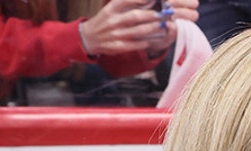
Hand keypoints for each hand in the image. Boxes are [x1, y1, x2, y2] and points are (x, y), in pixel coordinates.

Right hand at [77, 0, 197, 55]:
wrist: (89, 38)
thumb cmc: (104, 21)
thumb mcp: (110, 9)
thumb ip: (124, 3)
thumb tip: (144, 0)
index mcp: (110, 9)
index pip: (125, 1)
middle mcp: (113, 21)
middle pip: (135, 16)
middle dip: (151, 15)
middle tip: (162, 15)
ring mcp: (115, 34)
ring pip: (137, 31)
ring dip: (151, 28)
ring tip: (161, 26)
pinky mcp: (117, 46)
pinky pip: (134, 45)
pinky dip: (144, 43)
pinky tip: (152, 40)